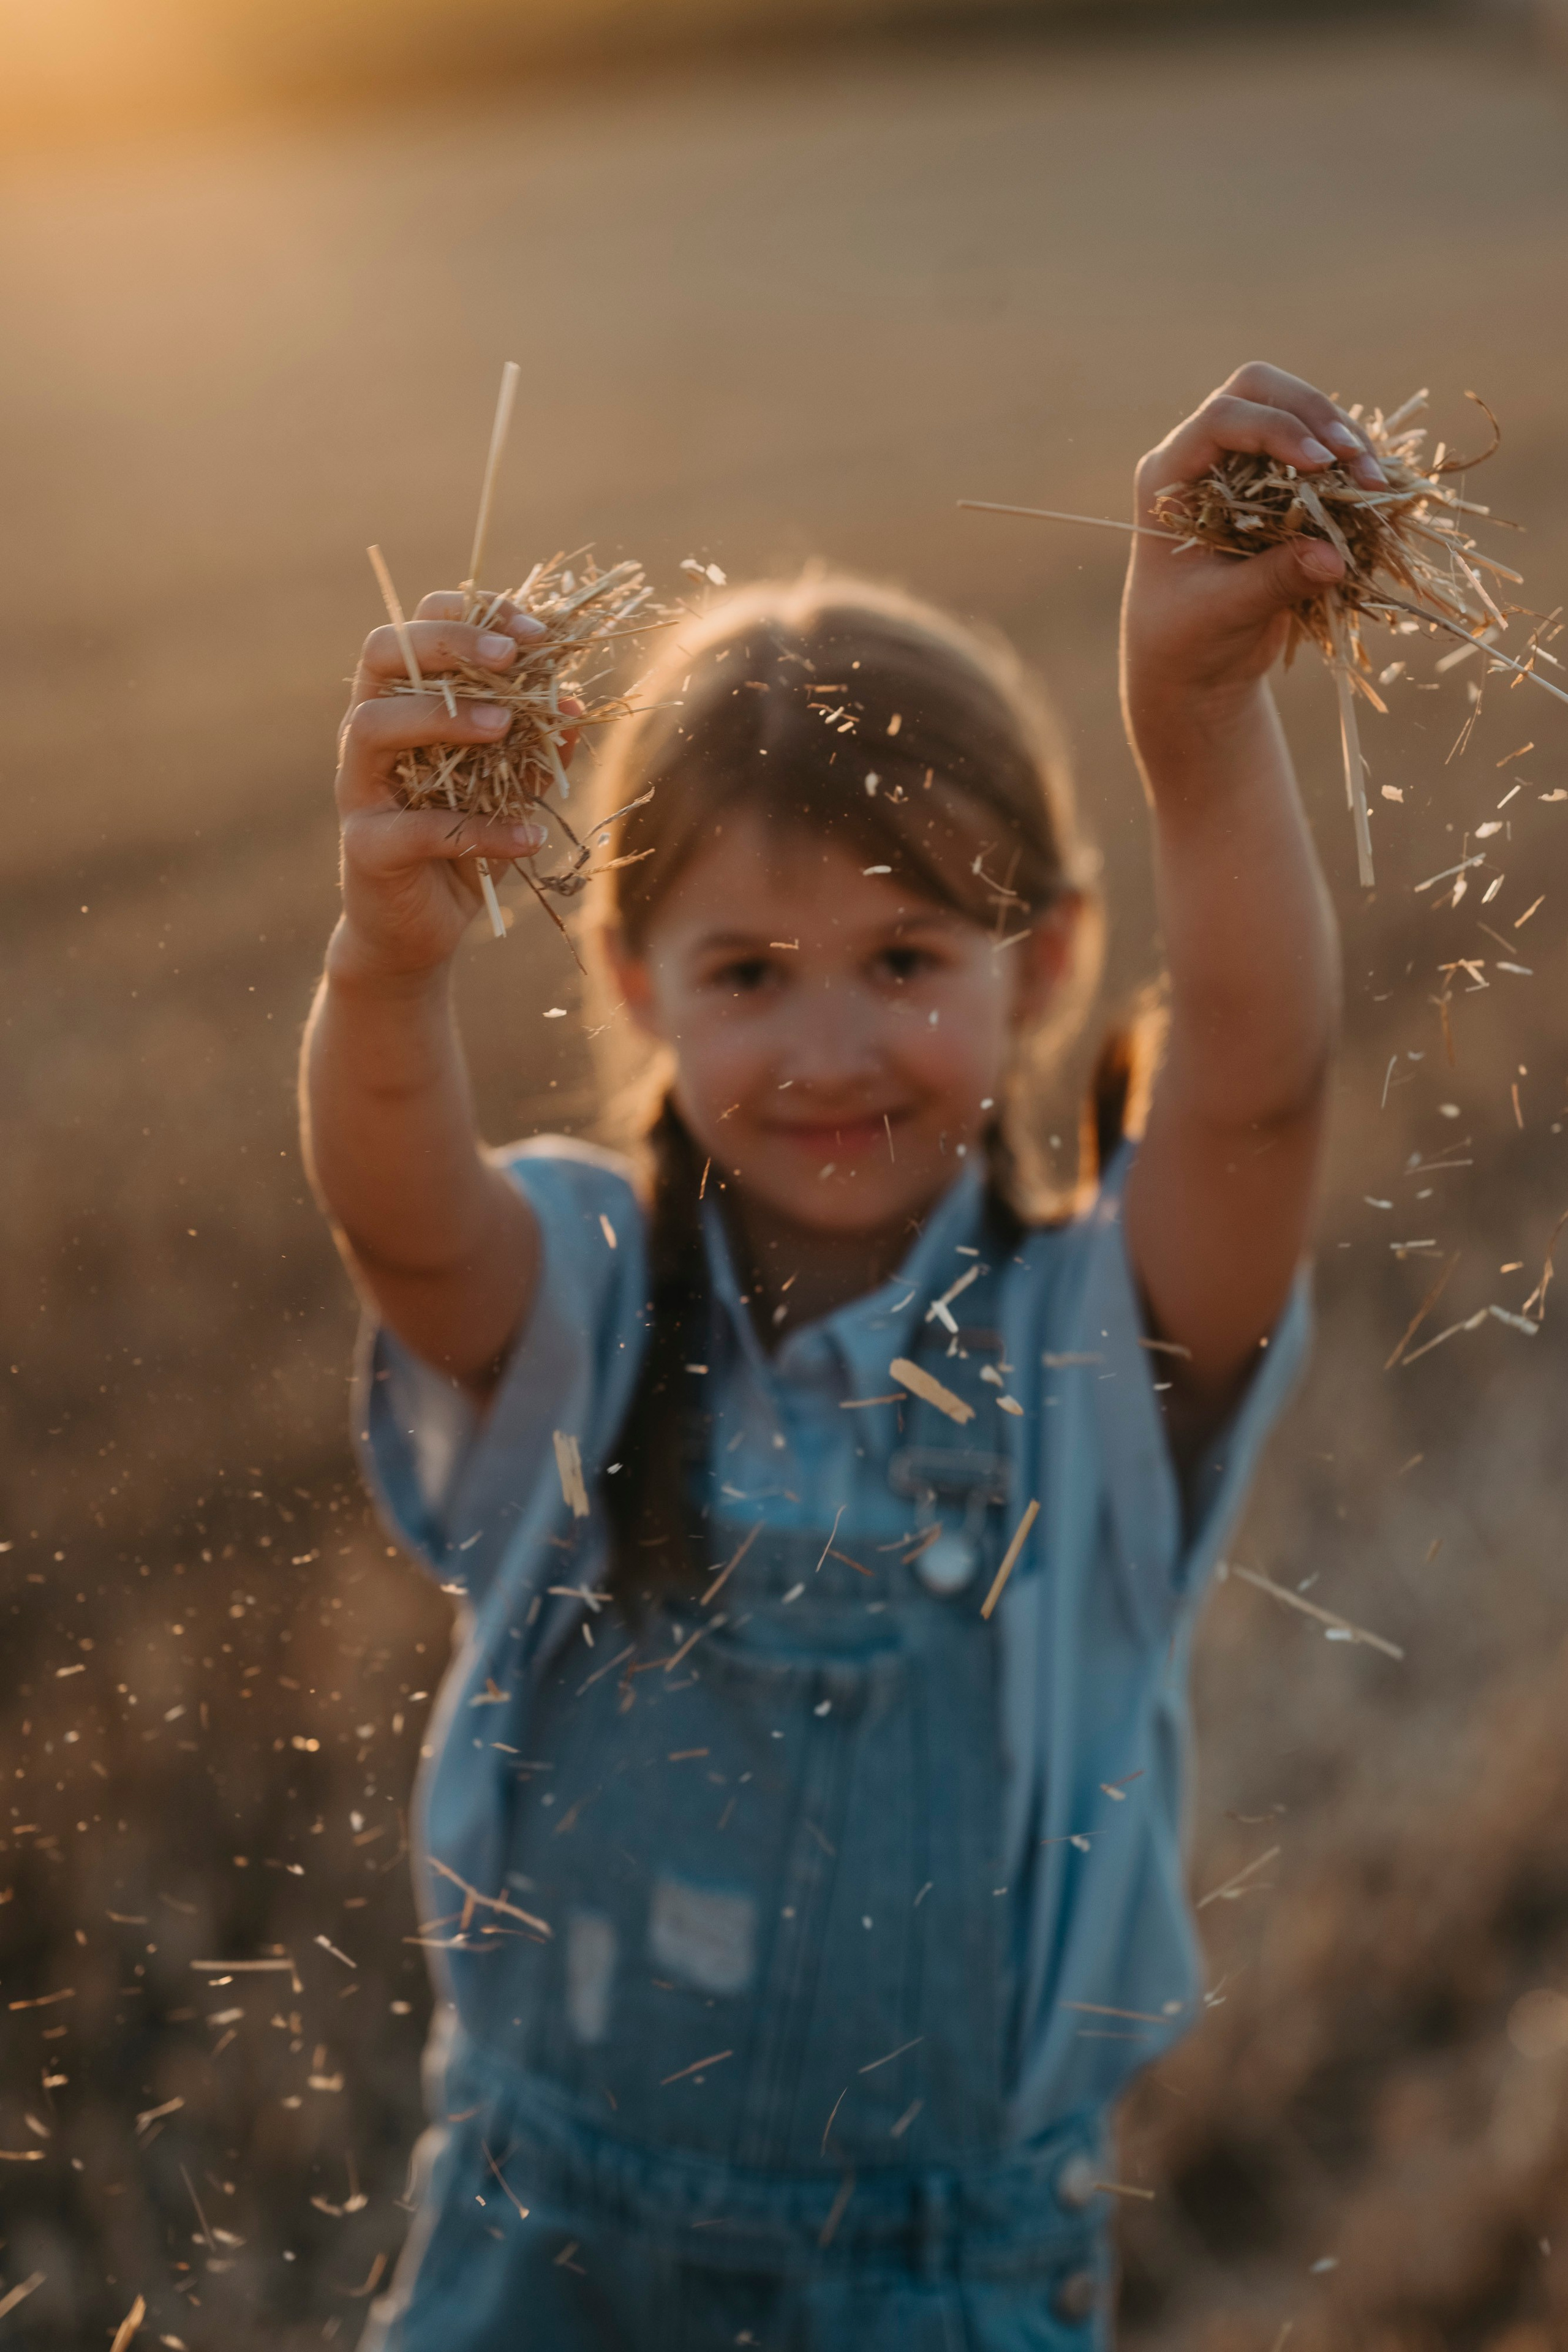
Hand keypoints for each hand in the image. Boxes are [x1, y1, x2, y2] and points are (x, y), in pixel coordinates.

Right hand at [330, 591, 560, 987]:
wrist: (421, 930)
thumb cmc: (463, 842)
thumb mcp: (509, 786)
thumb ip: (536, 745)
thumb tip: (574, 702)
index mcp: (402, 703)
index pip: (416, 627)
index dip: (470, 614)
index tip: (532, 630)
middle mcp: (367, 733)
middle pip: (381, 653)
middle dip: (448, 642)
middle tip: (511, 655)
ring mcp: (358, 788)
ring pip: (374, 725)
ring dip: (444, 717)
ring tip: (505, 727)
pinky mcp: (365, 846)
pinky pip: (418, 828)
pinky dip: (481, 830)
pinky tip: (529, 836)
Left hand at [1122, 361, 1383, 743]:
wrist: (1195, 669)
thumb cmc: (1187, 641)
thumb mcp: (1224, 614)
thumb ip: (1273, 581)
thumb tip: (1331, 557)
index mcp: (1169, 478)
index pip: (1221, 418)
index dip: (1276, 429)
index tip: (1321, 464)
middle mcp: (1203, 458)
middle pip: (1259, 389)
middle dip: (1315, 414)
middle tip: (1357, 458)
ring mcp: (1241, 465)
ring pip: (1296, 410)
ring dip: (1342, 437)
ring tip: (1377, 483)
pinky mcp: (1277, 485)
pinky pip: (1318, 450)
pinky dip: (1349, 464)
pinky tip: (1378, 492)